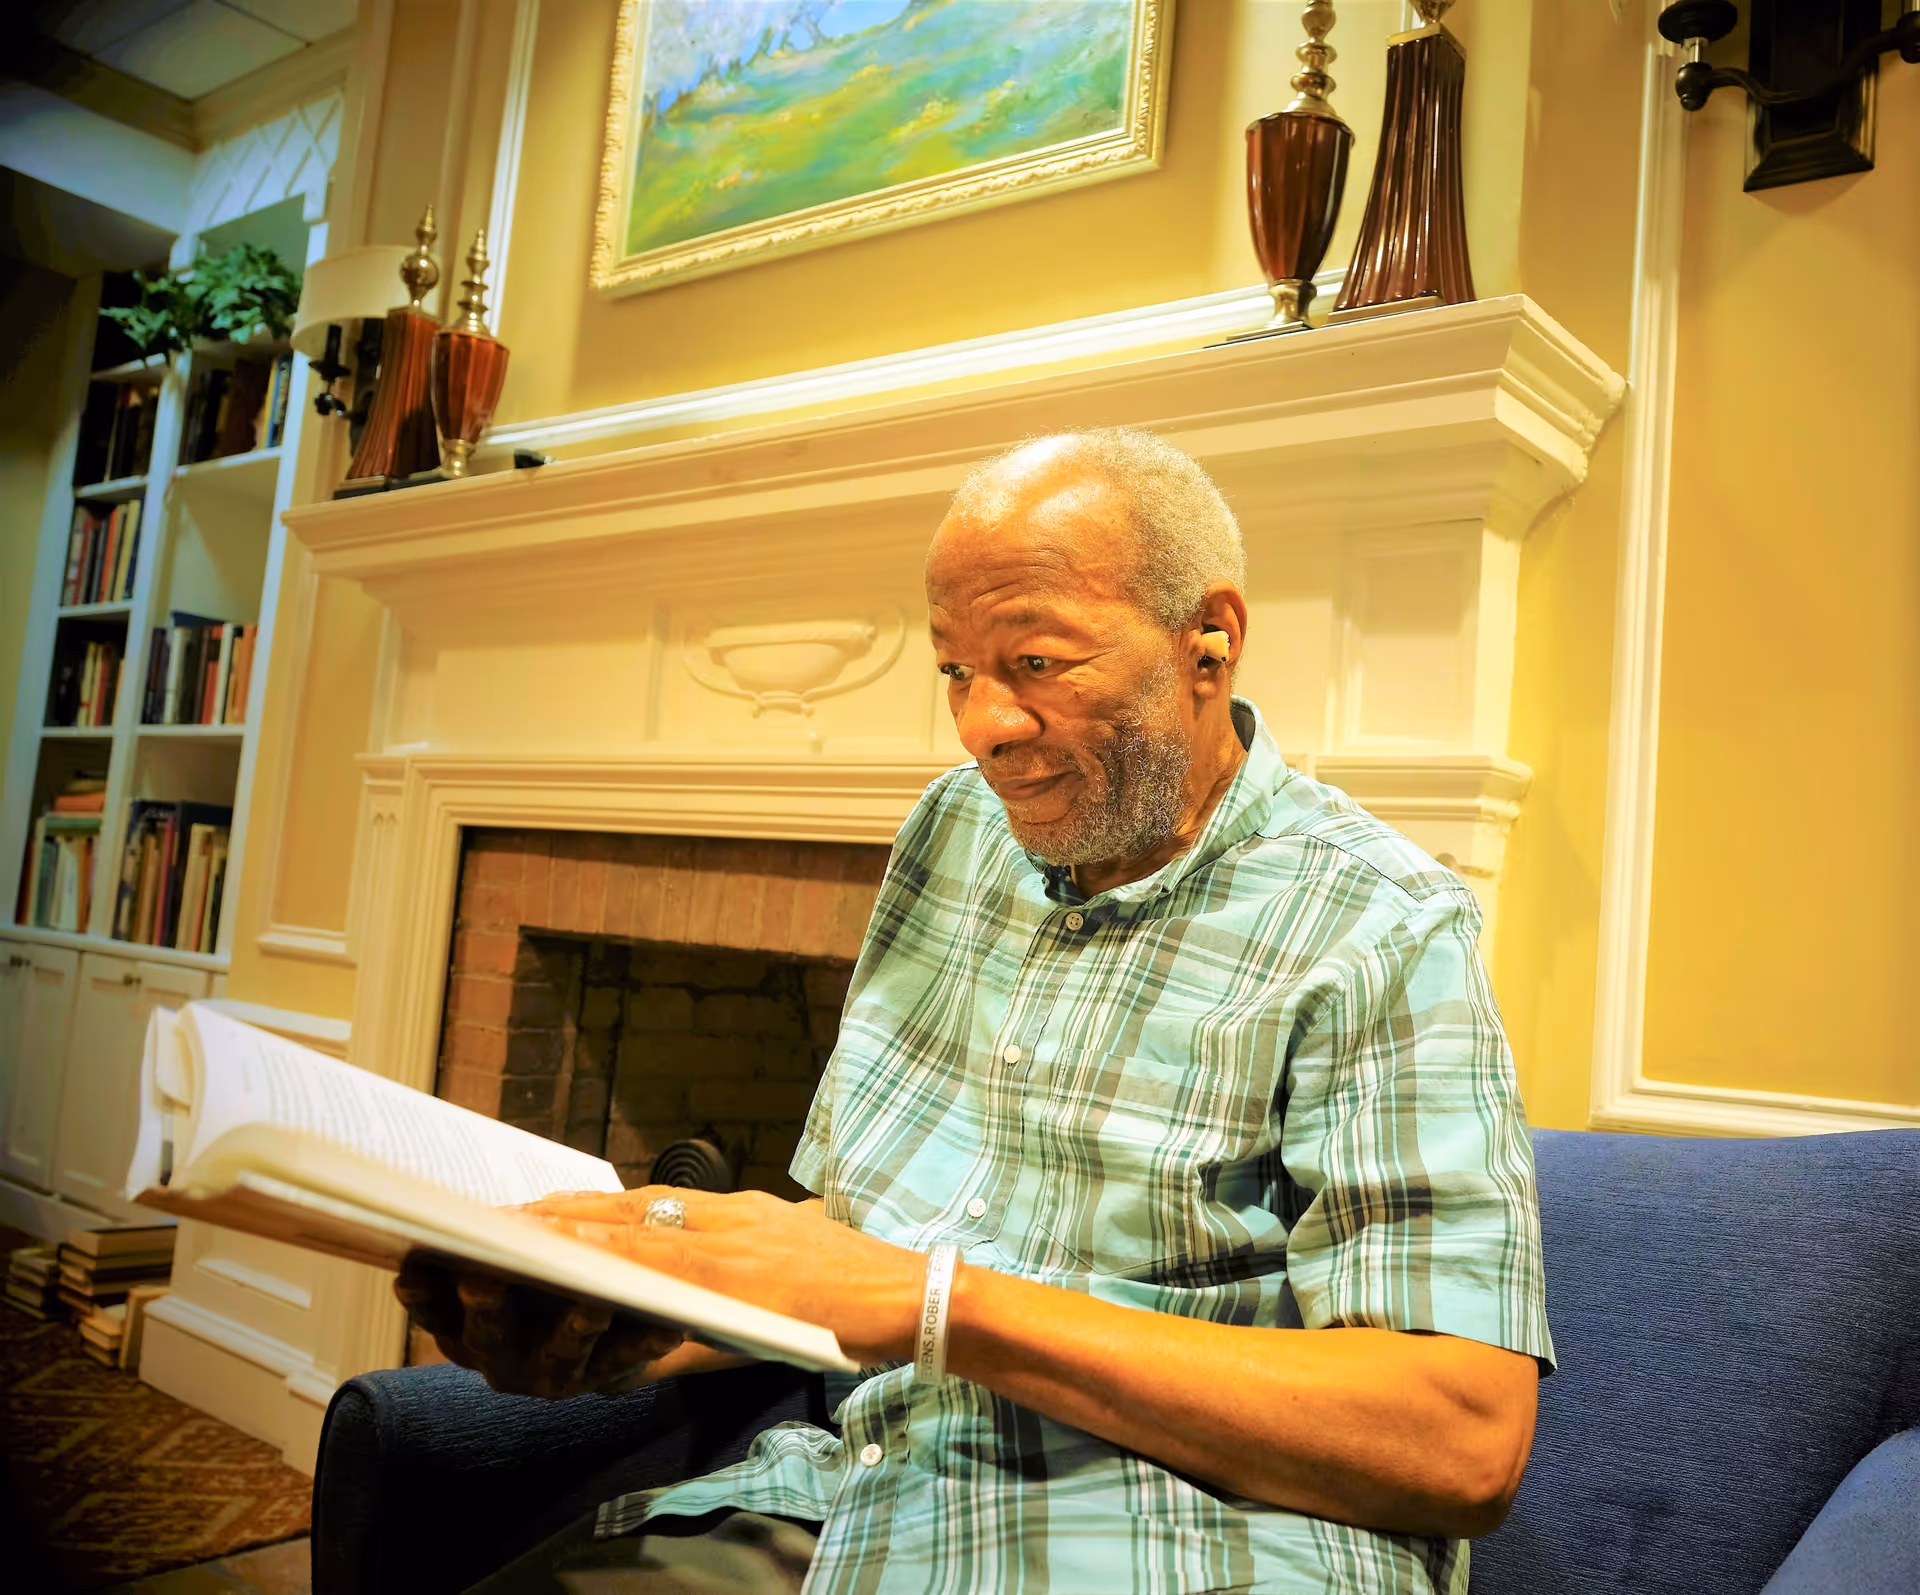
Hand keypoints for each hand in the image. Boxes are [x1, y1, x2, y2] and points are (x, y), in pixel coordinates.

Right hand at [393, 1257, 684, 1398]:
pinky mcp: (607, 1376)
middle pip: (489, 1332)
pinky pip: (625, 1362)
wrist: (614, 1320)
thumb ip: (513, 1233)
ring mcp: (553, 1371)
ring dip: (573, 1327)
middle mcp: (503, 1354)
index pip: (436, 1306)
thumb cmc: (552, 1275)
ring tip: (592, 1305)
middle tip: (482, 1277)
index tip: (412, 1270)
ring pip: (560, 1352)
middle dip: (485, 1305)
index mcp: (472, 1318)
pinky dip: (643, 1344)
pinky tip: (668, 1329)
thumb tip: (496, 1214)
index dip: (423, 1294)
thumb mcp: (527, 1248)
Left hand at [517, 1186, 927, 1367]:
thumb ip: (742, 1272)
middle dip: (561, 1211)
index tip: (540, 1210)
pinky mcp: (735, 1269)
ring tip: (508, 1233)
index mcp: (739, 1214)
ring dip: (565, 1228)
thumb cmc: (854, 1294)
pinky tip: (565, 1255)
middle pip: (627, 1205)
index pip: (649, 1203)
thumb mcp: (790, 1268)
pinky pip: (656, 1257)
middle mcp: (727, 1215)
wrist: (910, 1296)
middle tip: (497, 1217)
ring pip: (629, 1225)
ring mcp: (729, 1238)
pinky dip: (605, 1251)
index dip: (590, 1207)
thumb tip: (694, 1303)